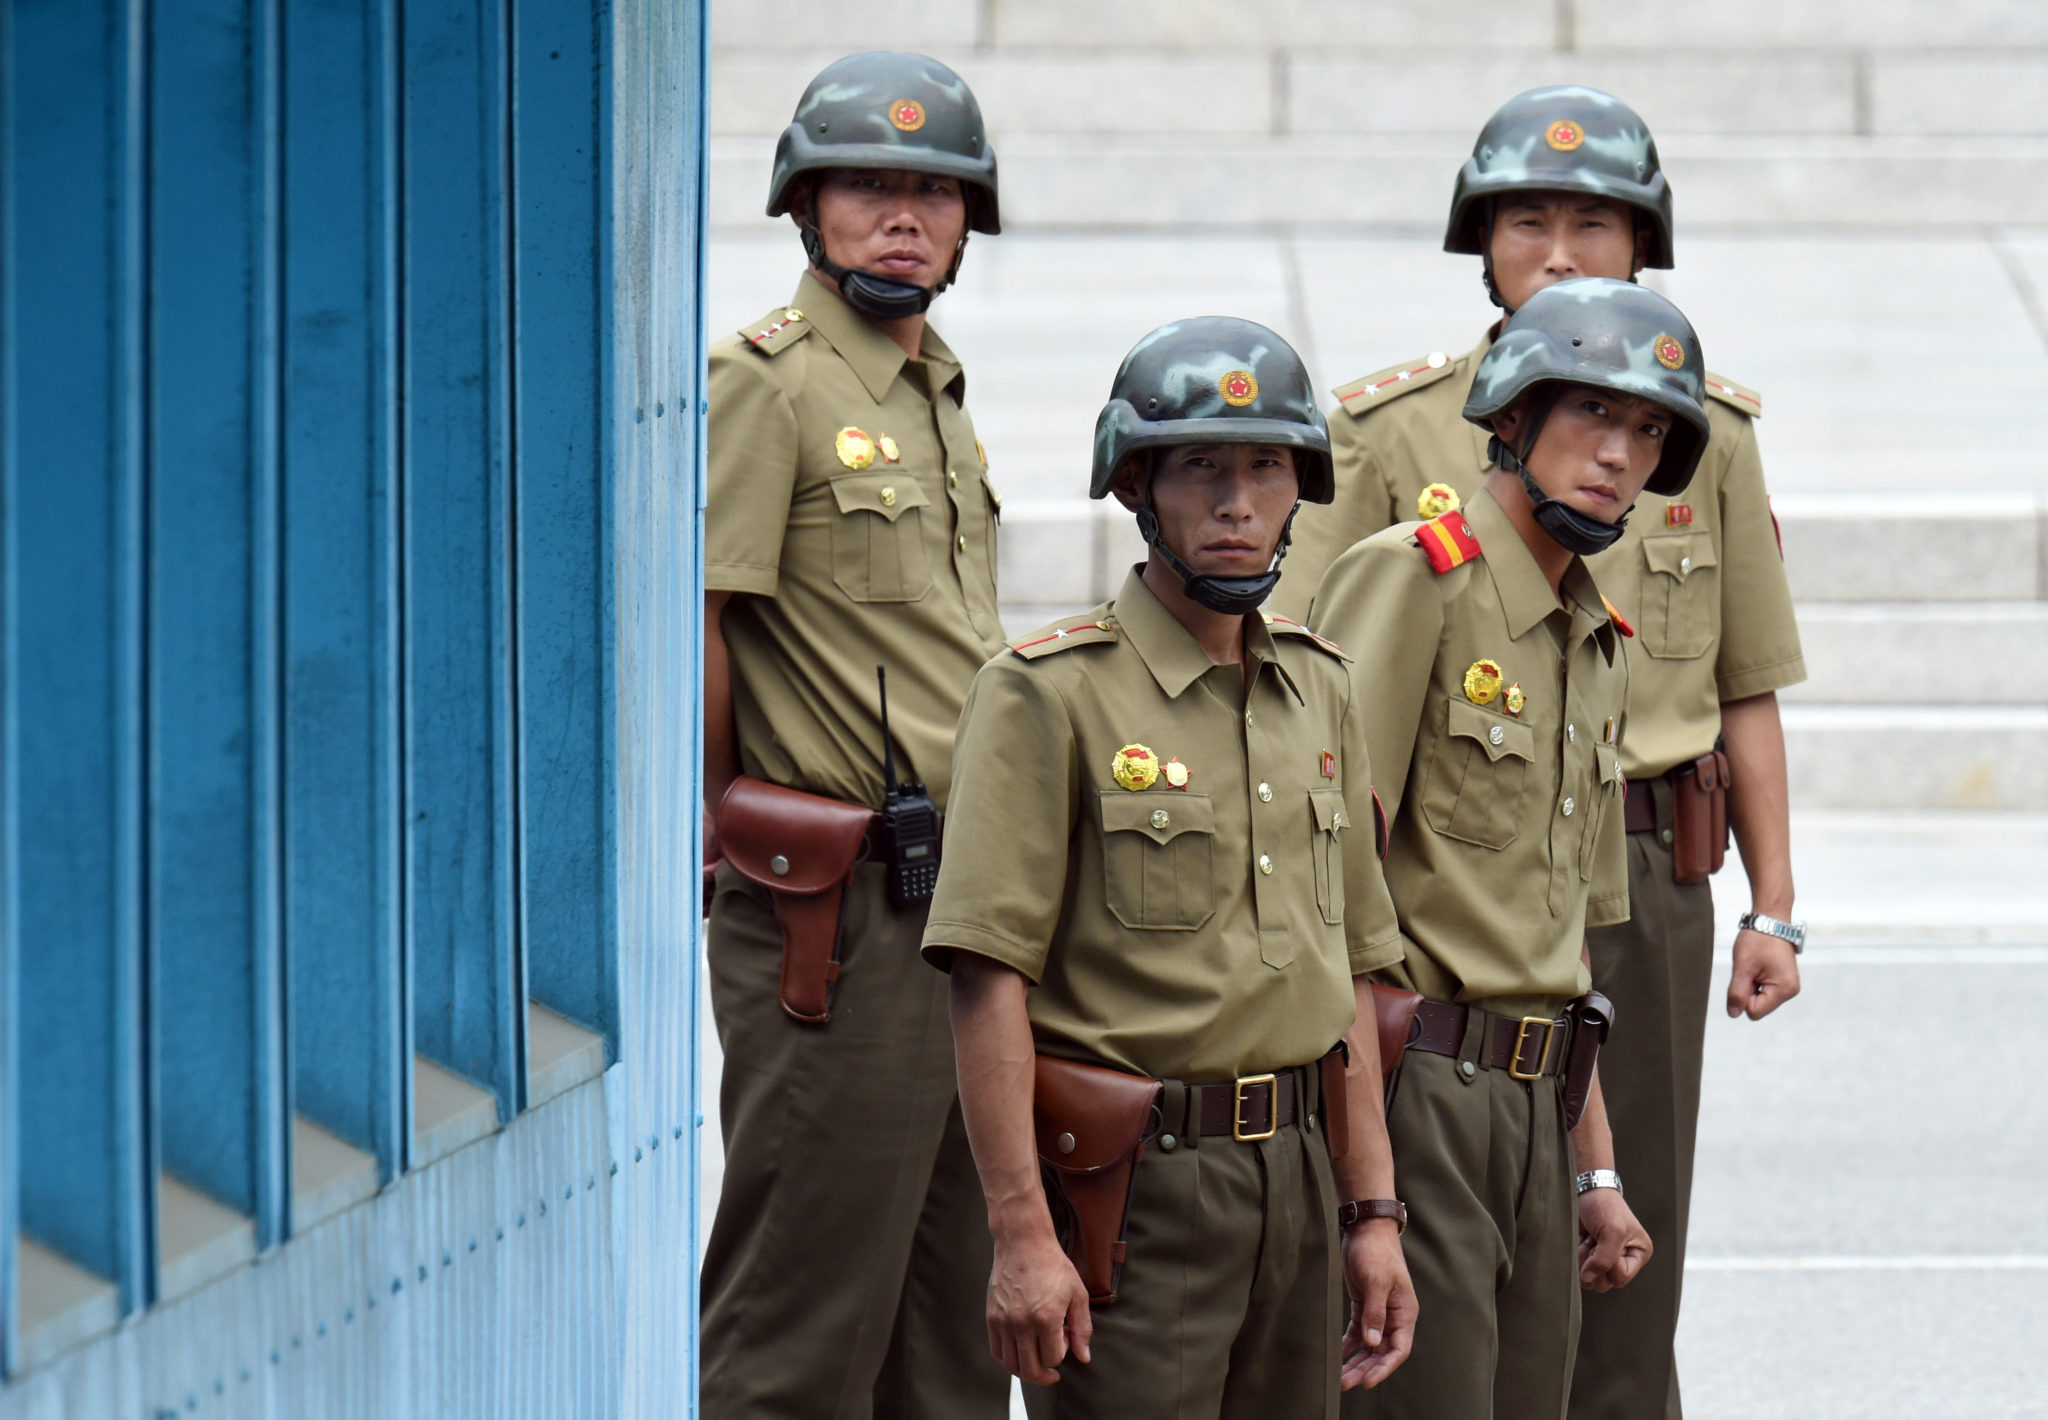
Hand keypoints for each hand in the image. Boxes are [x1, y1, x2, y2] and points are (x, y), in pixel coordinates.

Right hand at [986, 1228, 1092, 1385]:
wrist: (1023, 1242)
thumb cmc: (1053, 1265)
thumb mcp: (1077, 1294)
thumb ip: (1082, 1329)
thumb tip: (1084, 1358)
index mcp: (1046, 1318)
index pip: (1053, 1358)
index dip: (1062, 1353)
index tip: (1065, 1336)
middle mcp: (1021, 1323)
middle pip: (1030, 1369)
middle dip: (1045, 1374)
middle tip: (1052, 1370)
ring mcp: (1003, 1321)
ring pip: (1011, 1365)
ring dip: (1026, 1370)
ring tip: (1036, 1362)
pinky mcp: (992, 1317)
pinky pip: (997, 1351)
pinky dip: (1009, 1359)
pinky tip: (1020, 1351)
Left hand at [1339, 1221, 1416, 1389]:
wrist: (1366, 1228)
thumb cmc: (1376, 1252)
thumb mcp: (1376, 1281)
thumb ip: (1375, 1312)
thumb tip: (1372, 1342)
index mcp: (1405, 1312)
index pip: (1398, 1349)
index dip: (1385, 1367)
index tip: (1368, 1382)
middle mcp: (1393, 1316)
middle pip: (1381, 1351)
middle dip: (1366, 1369)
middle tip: (1346, 1383)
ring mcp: (1378, 1312)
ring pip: (1368, 1345)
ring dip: (1356, 1361)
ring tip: (1340, 1377)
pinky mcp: (1363, 1305)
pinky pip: (1357, 1332)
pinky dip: (1348, 1345)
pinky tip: (1338, 1355)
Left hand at [1576, 1188, 1650, 1291]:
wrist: (1587, 1189)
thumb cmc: (1605, 1205)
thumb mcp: (1612, 1231)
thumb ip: (1604, 1259)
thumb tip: (1588, 1279)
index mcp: (1639, 1254)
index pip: (1620, 1277)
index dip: (1607, 1265)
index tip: (1604, 1243)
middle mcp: (1624, 1259)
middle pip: (1605, 1283)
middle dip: (1593, 1263)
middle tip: (1594, 1241)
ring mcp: (1606, 1259)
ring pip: (1590, 1279)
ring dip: (1584, 1259)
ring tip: (1589, 1240)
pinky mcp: (1590, 1256)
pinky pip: (1580, 1270)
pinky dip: (1577, 1256)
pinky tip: (1582, 1241)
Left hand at [1726, 928, 1800, 1019]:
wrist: (1770, 920)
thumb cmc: (1757, 940)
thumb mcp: (1742, 967)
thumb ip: (1737, 992)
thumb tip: (1734, 1014)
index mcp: (1784, 989)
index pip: (1754, 1011)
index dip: (1743, 996)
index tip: (1745, 975)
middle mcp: (1790, 991)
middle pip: (1758, 1006)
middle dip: (1747, 990)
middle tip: (1750, 968)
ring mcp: (1788, 986)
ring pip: (1759, 999)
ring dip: (1751, 985)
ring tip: (1755, 965)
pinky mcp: (1783, 981)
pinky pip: (1763, 990)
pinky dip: (1755, 981)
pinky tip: (1758, 966)